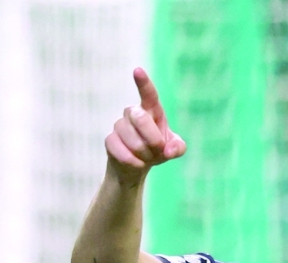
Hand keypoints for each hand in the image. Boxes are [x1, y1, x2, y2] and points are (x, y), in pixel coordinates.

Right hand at [105, 67, 186, 181]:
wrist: (137, 167)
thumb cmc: (157, 151)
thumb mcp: (173, 149)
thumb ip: (177, 148)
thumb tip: (169, 150)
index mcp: (151, 110)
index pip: (149, 94)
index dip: (143, 83)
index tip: (137, 70)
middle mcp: (133, 113)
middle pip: (141, 119)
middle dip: (153, 140)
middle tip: (158, 151)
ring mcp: (119, 125)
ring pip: (133, 140)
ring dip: (144, 155)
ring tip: (146, 158)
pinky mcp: (110, 140)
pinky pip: (121, 151)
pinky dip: (133, 162)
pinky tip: (137, 163)